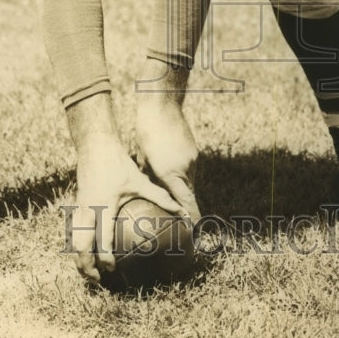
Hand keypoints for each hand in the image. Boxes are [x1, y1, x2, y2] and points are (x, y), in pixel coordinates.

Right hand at [73, 140, 187, 283]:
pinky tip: (85, 253)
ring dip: (78, 259)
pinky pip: (74, 231)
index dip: (105, 257)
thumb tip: (181, 211)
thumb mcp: (140, 181)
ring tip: (88, 273)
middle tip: (97, 280)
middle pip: (81, 246)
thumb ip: (160, 196)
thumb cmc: (118, 164)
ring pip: (74, 241)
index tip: (112, 269)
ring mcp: (79, 208)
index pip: (102, 238)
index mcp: (104, 206)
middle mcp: (88, 210)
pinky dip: (77, 245)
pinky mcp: (76, 205)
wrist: (95, 147)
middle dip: (85, 266)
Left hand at [135, 91, 200, 225]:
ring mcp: (192, 158)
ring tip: (173, 195)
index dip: (192, 218)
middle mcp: (185, 168)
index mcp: (171, 172)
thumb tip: (149, 188)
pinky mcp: (194, 150)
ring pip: (189, 180)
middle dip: (188, 208)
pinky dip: (182, 174)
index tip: (195, 231)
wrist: (162, 105)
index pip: (186, 202)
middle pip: (189, 194)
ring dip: (182, 189)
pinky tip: (171, 168)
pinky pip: (189, 168)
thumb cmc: (147, 131)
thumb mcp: (142, 157)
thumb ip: (149, 175)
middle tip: (185, 222)